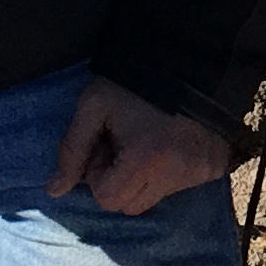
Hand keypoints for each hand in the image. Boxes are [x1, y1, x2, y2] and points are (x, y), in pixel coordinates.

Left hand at [55, 77, 233, 220]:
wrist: (188, 59)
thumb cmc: (134, 83)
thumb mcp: (94, 107)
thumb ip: (72, 149)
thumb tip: (53, 191)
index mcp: (145, 160)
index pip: (107, 198)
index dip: (97, 174)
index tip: (105, 144)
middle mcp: (175, 174)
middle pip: (129, 206)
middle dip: (117, 181)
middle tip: (121, 144)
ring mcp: (198, 173)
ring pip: (153, 199)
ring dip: (140, 180)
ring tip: (142, 144)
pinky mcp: (212, 169)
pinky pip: (178, 187)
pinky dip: (165, 174)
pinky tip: (165, 144)